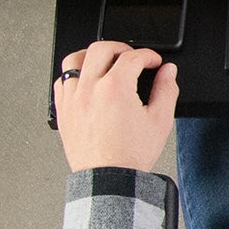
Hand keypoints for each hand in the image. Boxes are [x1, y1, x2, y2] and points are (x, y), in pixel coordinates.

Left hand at [54, 42, 178, 173]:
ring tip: (102, 61)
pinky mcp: (63, 111)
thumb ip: (166, 90)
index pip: (133, 57)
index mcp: (115, 88)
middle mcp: (90, 89)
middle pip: (101, 48)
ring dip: (90, 55)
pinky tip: (84, 81)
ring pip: (73, 60)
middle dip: (121, 48)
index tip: (153, 62)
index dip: (148, 56)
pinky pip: (61, 82)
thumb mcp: (159, 121)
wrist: (109, 180)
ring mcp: (73, 99)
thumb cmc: (130, 156)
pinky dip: (72, 76)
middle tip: (132, 57)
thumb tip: (168, 72)